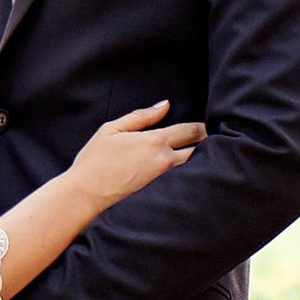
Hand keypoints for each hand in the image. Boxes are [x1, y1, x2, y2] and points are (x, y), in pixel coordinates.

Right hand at [72, 100, 205, 212]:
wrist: (86, 194)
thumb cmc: (95, 159)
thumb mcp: (112, 129)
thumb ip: (141, 116)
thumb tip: (165, 105)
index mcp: (154, 141)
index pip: (189, 131)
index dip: (202, 126)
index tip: (209, 124)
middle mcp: (165, 160)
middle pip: (197, 149)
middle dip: (206, 141)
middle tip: (213, 136)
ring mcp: (164, 178)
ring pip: (192, 164)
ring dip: (199, 157)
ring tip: (205, 151)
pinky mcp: (160, 191)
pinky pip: (181, 177)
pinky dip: (189, 170)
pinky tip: (189, 168)